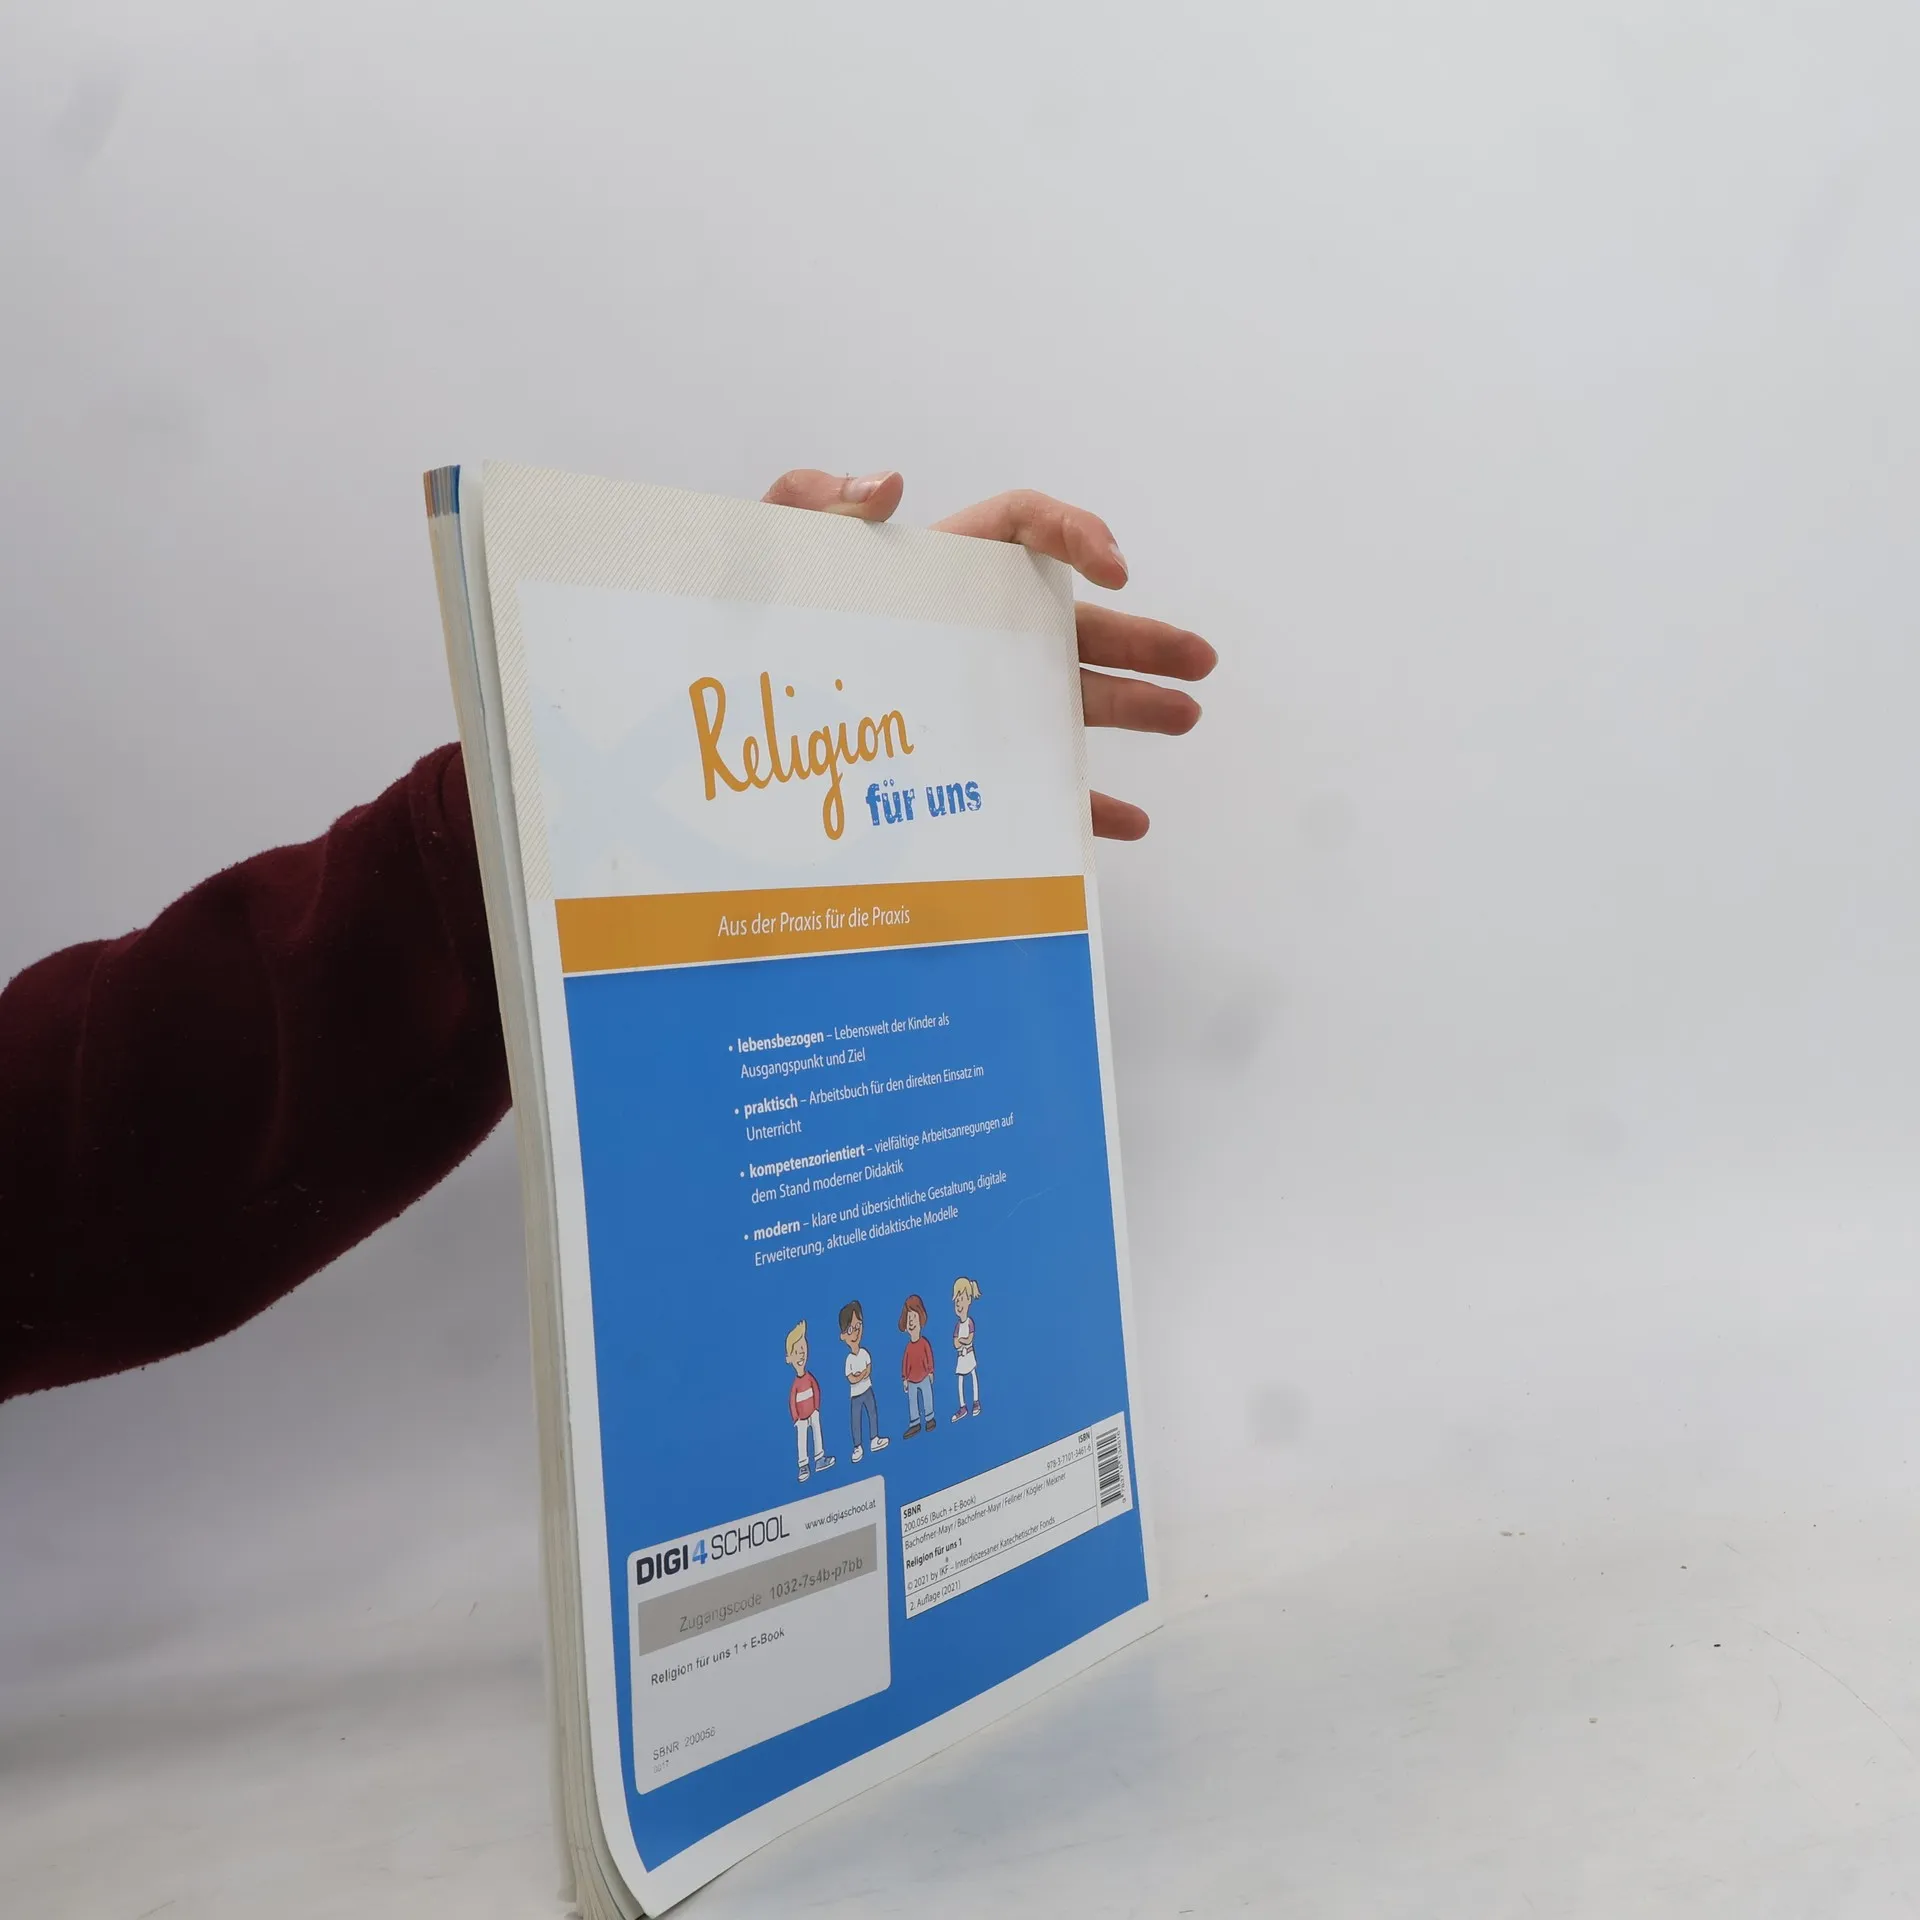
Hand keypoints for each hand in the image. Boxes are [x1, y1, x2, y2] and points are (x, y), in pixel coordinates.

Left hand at [762, 469, 1215, 839]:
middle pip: (1070, 622)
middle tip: (1199, 660)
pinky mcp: (958, 769)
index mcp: (931, 572)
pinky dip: (1082, 803)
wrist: (706, 727)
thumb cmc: (736, 629)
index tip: (1115, 570)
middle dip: (1139, 638)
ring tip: (1186, 714)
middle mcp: (964, 633)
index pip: (1023, 528)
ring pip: (1064, 699)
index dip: (1077, 534)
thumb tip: (891, 484)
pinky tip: (1124, 821)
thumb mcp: (764, 554)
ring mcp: (967, 702)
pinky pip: (1032, 785)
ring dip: (1131, 706)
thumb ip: (813, 505)